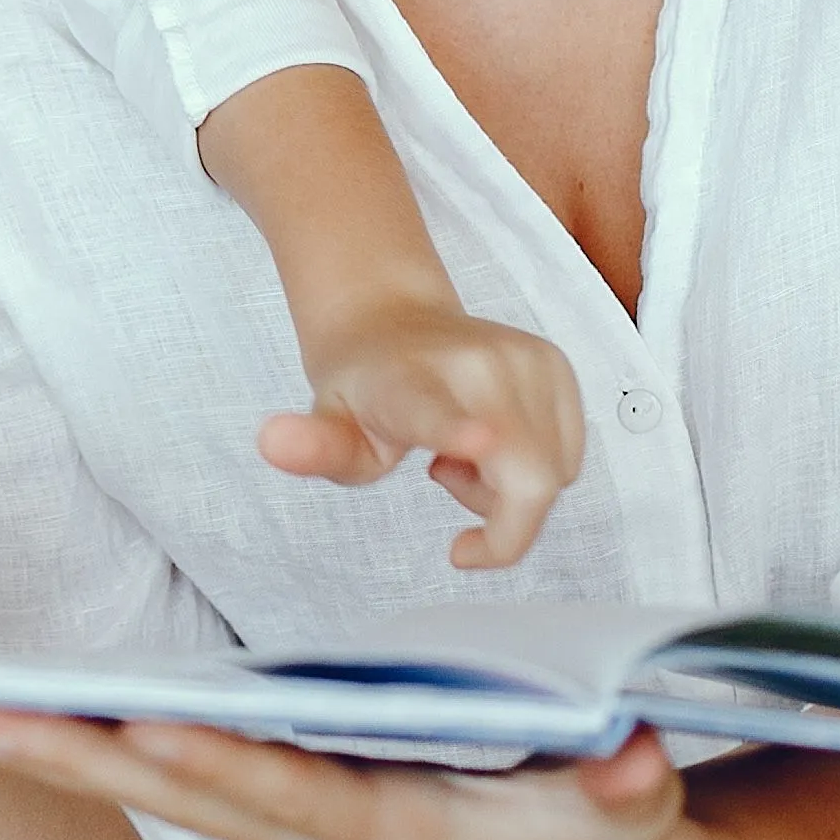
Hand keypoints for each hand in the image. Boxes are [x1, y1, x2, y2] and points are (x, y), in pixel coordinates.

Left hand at [0, 712, 712, 839]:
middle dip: (68, 758)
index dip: (207, 765)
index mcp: (391, 834)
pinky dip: (105, 751)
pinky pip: (179, 779)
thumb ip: (625, 786)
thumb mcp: (630, 811)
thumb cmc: (601, 836)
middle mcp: (320, 838)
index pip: (282, 792)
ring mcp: (294, 827)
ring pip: (158, 789)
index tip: (130, 731)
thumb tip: (627, 754)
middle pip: (178, 793)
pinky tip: (42, 722)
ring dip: (57, 755)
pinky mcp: (288, 808)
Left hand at [261, 298, 585, 569]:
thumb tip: (270, 441)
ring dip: (512, 491)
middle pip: (528, 479)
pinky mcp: (556, 365)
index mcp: (410, 386)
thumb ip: (312, 447)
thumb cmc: (362, 391)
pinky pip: (568, 458)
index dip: (457, 433)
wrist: (389, 318)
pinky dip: (536, 468)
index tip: (477, 443)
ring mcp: (526, 360)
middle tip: (442, 480)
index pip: (433, 412)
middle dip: (501, 521)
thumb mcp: (331, 427)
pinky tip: (489, 440)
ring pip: (553, 476)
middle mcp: (478, 366)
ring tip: (459, 454)